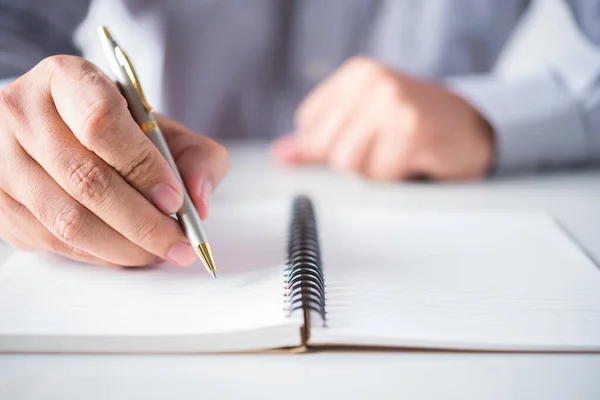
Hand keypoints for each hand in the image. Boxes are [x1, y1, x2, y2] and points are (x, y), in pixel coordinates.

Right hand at [0, 55, 228, 266]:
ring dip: (124, 246)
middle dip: (143, 222)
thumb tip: (198, 202)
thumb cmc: (121, 131)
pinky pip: (54, 241)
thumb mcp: (166, 129)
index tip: (175, 199)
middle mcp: (23, 113)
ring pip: (67, 219)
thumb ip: (197, 157)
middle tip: (179, 242)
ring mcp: (3, 160)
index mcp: (65, 78)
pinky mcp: (0, 203)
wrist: (68, 134)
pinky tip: (129, 252)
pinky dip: (101, 254)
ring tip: (160, 251)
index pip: (101, 122)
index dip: (143, 167)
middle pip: (86, 178)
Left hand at [272, 57, 493, 180]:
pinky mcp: (412, 129)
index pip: (308, 127)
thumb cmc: (417, 125)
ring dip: (376, 171)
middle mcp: (372, 83)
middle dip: (354, 162)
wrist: (474, 128)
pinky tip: (414, 160)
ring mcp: (393, 103)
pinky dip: (396, 177)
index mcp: (356, 75)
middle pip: (326, 148)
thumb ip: (319, 139)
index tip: (361, 142)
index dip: (329, 148)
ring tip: (399, 154)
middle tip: (385, 149)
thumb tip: (281, 155)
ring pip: (351, 164)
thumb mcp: (364, 122)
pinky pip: (381, 175)